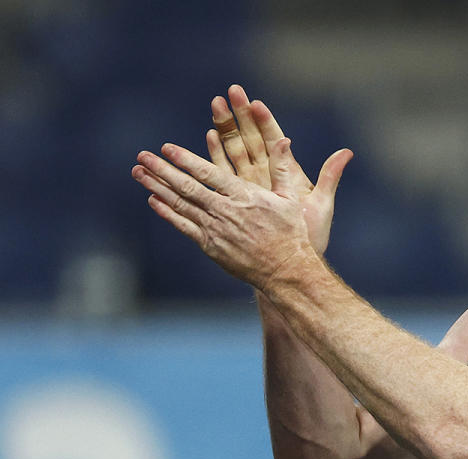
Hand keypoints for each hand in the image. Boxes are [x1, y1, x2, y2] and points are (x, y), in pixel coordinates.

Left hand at [131, 140, 352, 289]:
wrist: (285, 270)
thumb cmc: (290, 232)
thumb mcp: (290, 197)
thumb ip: (281, 168)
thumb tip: (285, 140)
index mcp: (243, 196)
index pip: (208, 173)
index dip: (185, 159)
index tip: (167, 148)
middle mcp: (224, 211)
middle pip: (187, 187)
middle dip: (162, 170)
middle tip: (142, 156)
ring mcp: (214, 229)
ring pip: (180, 204)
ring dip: (157, 187)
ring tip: (139, 173)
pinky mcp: (210, 245)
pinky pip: (183, 226)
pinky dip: (167, 212)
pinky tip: (153, 200)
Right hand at [204, 85, 343, 255]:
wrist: (288, 264)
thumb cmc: (308, 237)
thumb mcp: (322, 205)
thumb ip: (330, 177)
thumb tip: (348, 152)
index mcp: (288, 175)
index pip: (274, 140)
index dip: (265, 121)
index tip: (255, 102)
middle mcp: (268, 176)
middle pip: (251, 139)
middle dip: (240, 116)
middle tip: (230, 92)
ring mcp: (251, 185)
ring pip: (235, 151)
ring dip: (224, 129)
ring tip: (214, 104)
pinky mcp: (237, 198)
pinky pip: (224, 172)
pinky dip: (216, 154)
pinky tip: (208, 136)